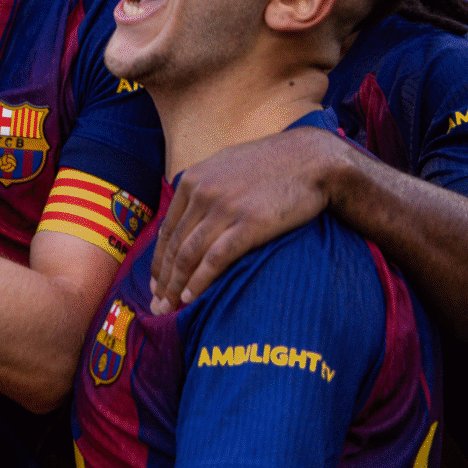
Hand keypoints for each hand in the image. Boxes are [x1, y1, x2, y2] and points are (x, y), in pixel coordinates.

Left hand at [150, 127, 346, 314]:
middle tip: (156, 304)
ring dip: (175, 285)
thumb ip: (204, 184)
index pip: (168, 229)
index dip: (158, 260)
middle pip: (174, 245)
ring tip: (169, 308)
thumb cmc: (272, 164)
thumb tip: (189, 207)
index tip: (155, 283)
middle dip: (163, 279)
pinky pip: (215, 258)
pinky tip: (191, 297)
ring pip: (189, 254)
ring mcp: (225, 208)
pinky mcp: (250, 224)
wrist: (312, 159)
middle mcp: (203, 193)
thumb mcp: (227, 165)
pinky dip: (199, 281)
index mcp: (193, 180)